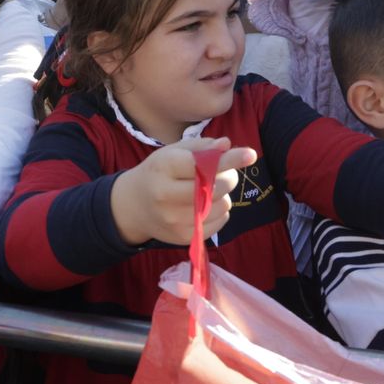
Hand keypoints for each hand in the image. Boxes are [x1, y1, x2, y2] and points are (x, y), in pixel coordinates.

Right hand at [110, 138, 257, 246]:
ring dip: (224, 195)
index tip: (250, 154)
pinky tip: (206, 205)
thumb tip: (227, 145)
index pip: (200, 165)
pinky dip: (220, 211)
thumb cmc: (159, 173)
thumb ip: (201, 147)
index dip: (227, 160)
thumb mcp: (172, 152)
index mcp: (163, 168)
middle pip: (215, 187)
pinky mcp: (183, 237)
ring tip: (210, 190)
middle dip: (228, 176)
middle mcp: (165, 195)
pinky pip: (220, 222)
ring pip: (221, 205)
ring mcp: (174, 219)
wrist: (134, 206)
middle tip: (223, 172)